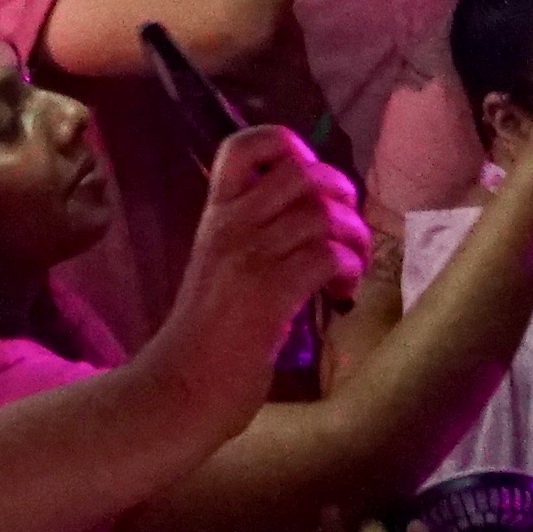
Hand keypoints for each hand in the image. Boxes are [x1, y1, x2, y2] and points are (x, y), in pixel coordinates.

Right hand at [136, 123, 360, 424]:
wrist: (179, 388)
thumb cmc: (203, 337)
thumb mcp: (218, 268)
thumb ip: (250, 239)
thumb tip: (308, 221)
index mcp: (215, 216)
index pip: (242, 146)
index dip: (285, 144)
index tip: (308, 177)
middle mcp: (230, 226)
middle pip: (300, 172)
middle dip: (338, 192)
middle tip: (344, 228)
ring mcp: (249, 258)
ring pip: (321, 213)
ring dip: (353, 237)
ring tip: (350, 267)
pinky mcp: (270, 293)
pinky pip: (327, 256)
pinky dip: (348, 270)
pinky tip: (341, 292)